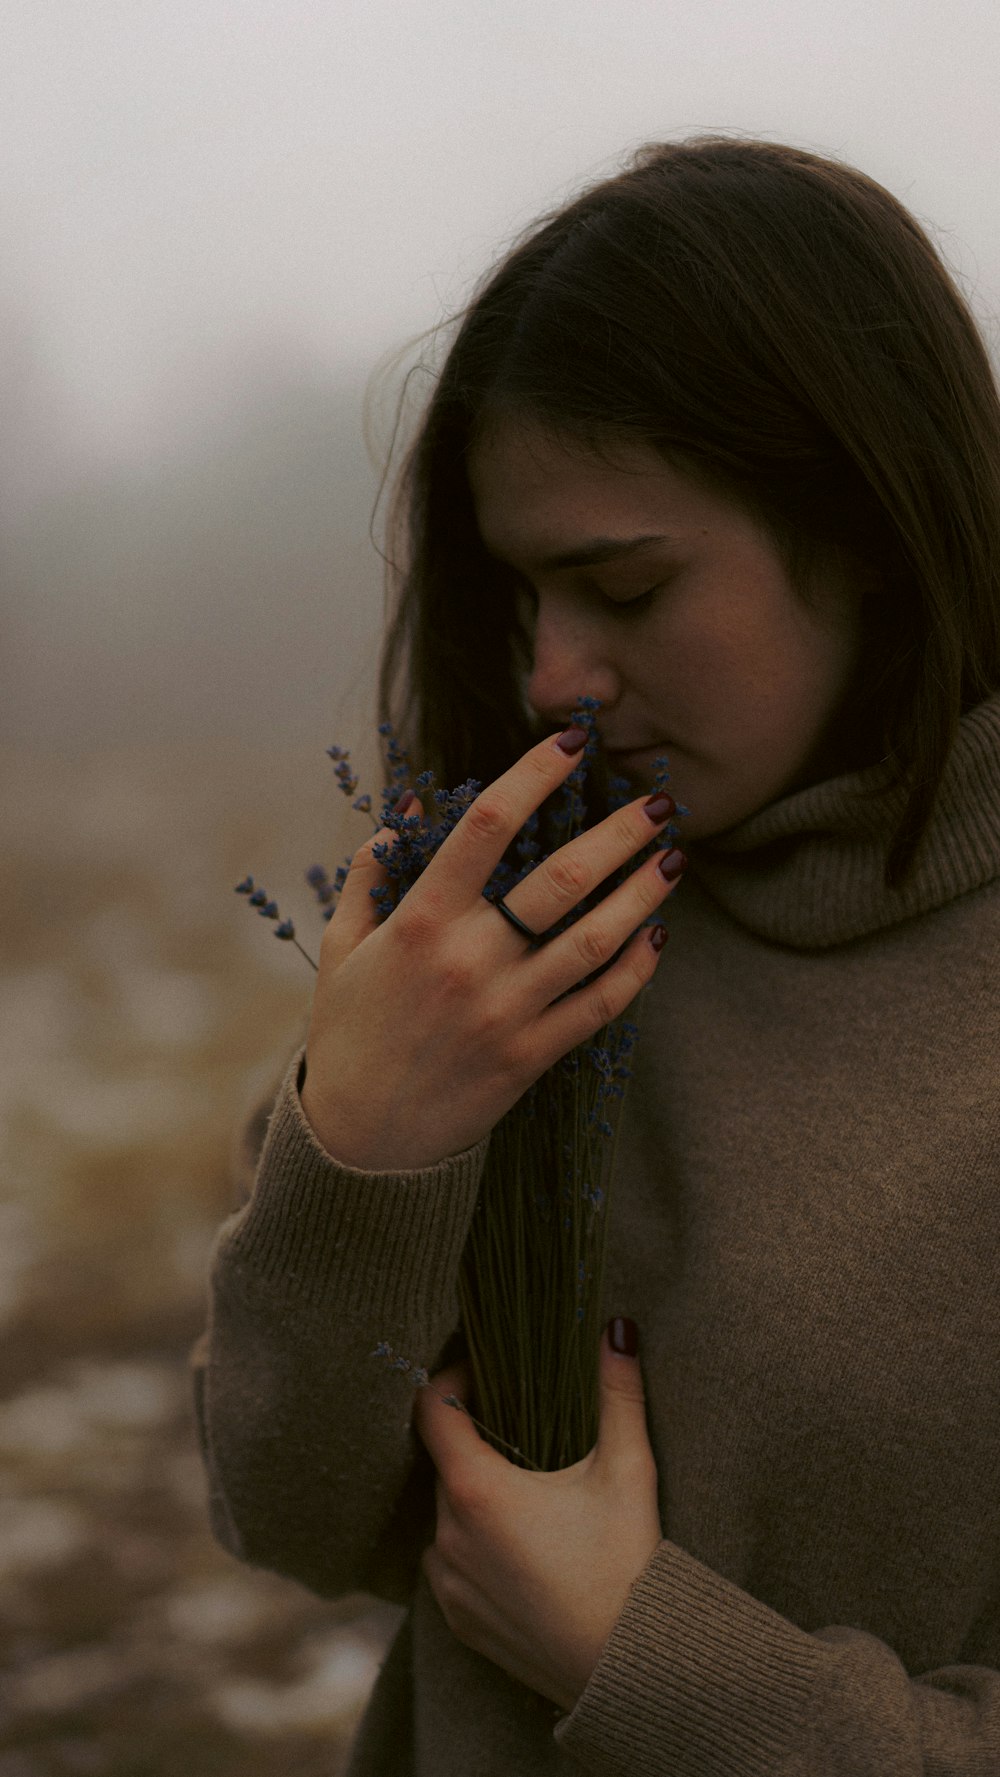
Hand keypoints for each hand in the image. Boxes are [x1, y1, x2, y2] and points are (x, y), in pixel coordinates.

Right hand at [300, 728, 680, 1170]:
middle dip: (620, 833)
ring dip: (644, 893)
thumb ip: (371, 871)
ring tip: (675, 859)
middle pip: (562, 879)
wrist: (362, 1141)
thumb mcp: (343, 945)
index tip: (572, 741)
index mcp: (420, 921)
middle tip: (660, 801)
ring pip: (596, 940)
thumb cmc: (349, 1032)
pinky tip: (656, 936)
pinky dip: (636, 968)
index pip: (488, 826)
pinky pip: (599, 1004)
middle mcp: (469, 959)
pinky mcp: (531, 1056)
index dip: (535, 775)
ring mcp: (506, 1010)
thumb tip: (411, 806)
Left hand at [412, 1321, 662, 1713]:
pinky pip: (451, 1564)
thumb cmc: (628, 1566)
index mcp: (477, 1490)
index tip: (486, 1372)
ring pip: (448, 1515)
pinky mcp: (458, 1622)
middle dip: (479, 1440)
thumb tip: (618, 1328)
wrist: (633, 1671)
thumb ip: (618, 1393)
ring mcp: (448, 1584)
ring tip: (529, 1494)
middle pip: (446, 1462)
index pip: (431, 1410)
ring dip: (476, 1497)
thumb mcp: (628, 1470)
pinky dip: (475, 1546)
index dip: (453, 1379)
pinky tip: (523, 1549)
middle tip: (525, 1430)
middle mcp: (447, 1536)